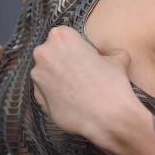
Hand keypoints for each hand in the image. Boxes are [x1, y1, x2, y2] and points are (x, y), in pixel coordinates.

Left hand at [30, 25, 136, 141]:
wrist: (108, 118)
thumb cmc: (111, 83)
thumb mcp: (117, 59)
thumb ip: (109, 52)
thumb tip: (108, 55)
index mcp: (60, 36)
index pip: (64, 36)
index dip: (76, 48)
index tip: (85, 58)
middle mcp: (43, 52)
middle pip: (52, 53)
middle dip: (63, 62)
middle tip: (81, 75)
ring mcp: (37, 75)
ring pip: (47, 73)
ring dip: (58, 79)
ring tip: (77, 91)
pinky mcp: (36, 97)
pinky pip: (45, 93)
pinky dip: (55, 96)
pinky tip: (71, 102)